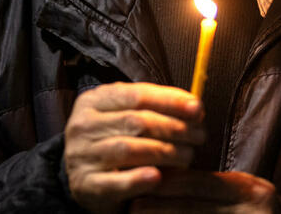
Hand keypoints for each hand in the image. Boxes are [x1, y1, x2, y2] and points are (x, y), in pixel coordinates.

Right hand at [64, 82, 205, 213]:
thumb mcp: (125, 115)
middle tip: (199, 135)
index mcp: (93, 100)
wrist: (81, 175)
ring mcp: (81, 155)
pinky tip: (158, 176)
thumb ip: (155, 108)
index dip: (170, 100)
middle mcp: (83, 125)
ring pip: (128, 149)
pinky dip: (138, 179)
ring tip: (188, 155)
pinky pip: (114, 182)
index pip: (136, 95)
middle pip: (135, 121)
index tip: (197, 108)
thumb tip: (194, 107)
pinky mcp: (85, 184)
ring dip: (165, 152)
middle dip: (174, 127)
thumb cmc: (113, 139)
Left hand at [131, 169, 280, 212]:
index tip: (141, 179)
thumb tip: (166, 176)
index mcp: (248, 190)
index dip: (168, 182)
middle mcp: (250, 210)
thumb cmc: (258, 212)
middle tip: (132, 206)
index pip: (200, 183)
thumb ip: (213, 185)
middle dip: (160, 207)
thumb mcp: (244, 191)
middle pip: (194, 209)